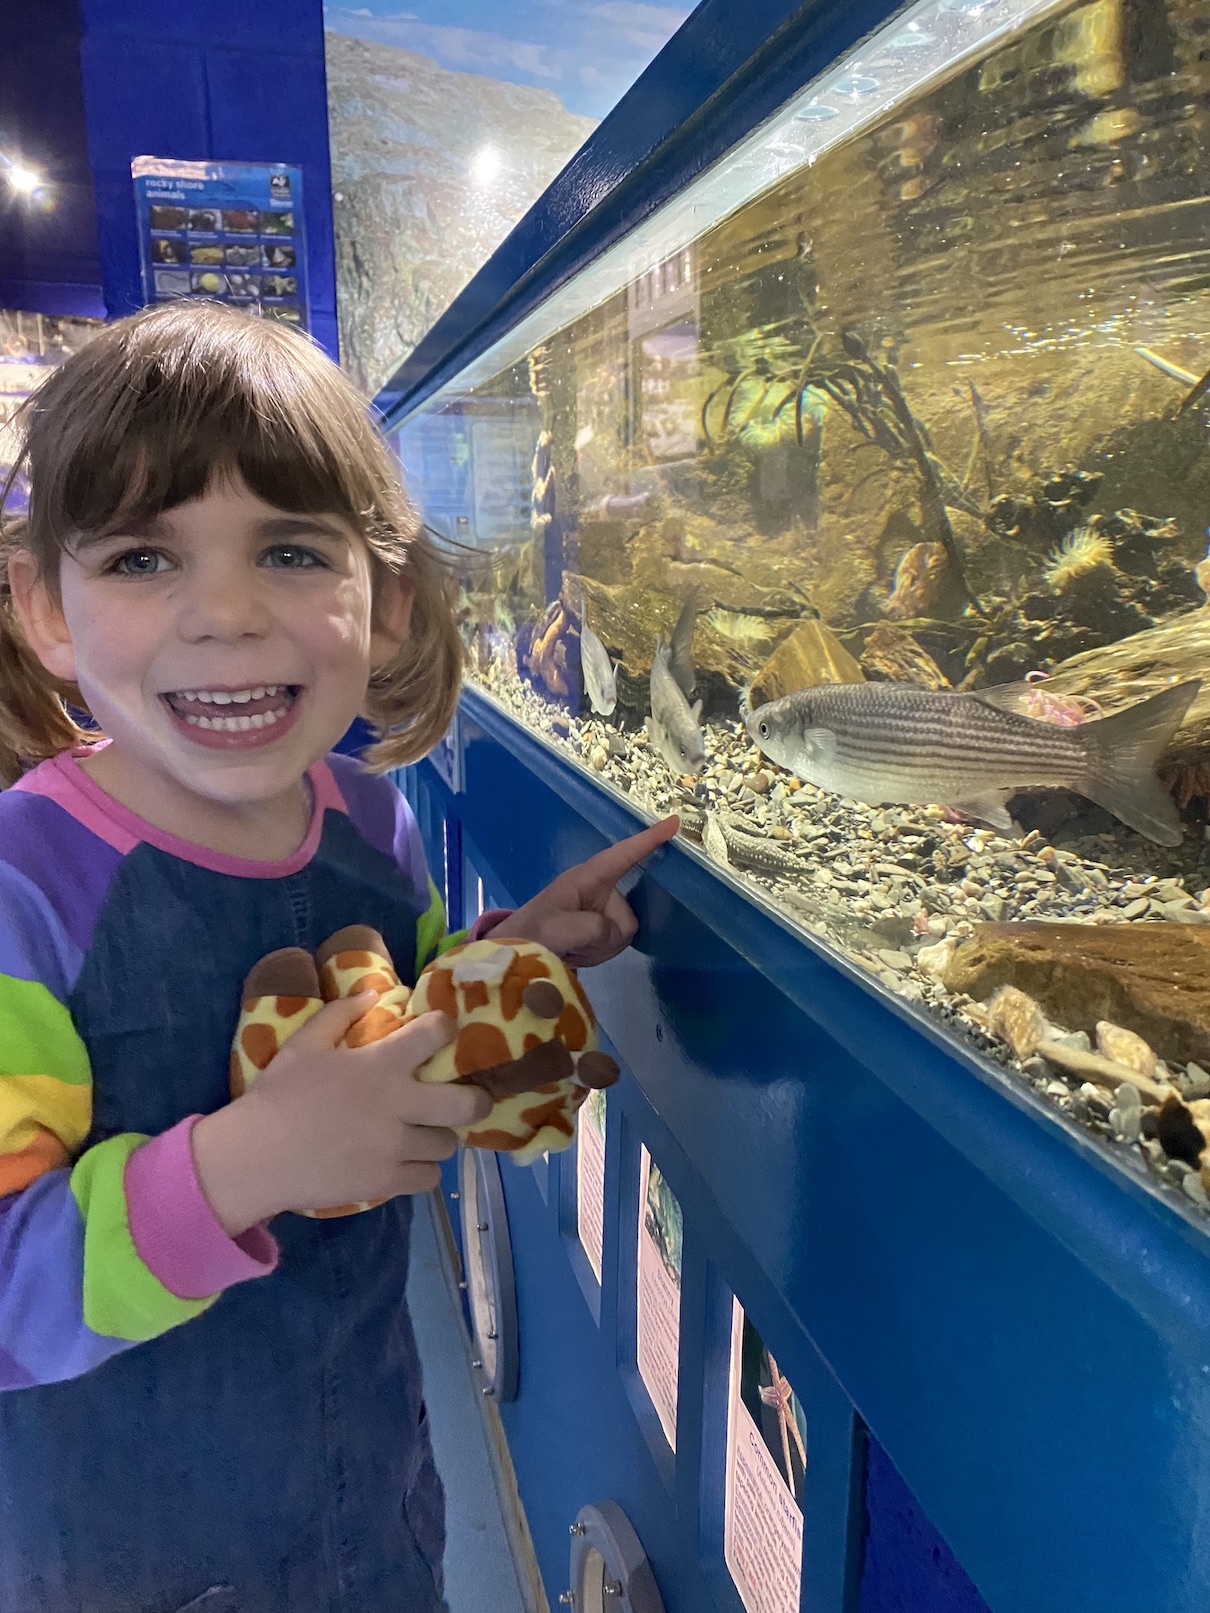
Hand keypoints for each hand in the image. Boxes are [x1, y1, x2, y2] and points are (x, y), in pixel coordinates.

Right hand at [192, 994, 491, 1236]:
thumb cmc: (278, 1096)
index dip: (445, 1029)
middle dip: (476, 1100)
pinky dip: (422, 1171)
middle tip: (467, 1099)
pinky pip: (429, 1179)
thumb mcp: (304, 1044)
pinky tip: (406, 1162)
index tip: (442, 1032)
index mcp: (380, 1065)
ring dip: (439, 1136)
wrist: (255, 1157)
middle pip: (467, 1104)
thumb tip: (372, 993)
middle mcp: (398, 1106)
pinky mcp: (385, 1182)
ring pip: (447, 1144)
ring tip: (424, 1133)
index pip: (435, 1035)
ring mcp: (394, 1148)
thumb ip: (340, 1014)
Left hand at [490, 816, 678, 967]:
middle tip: (577, 945)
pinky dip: (597, 952)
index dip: (649, 839)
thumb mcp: (559, 929)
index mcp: (587, 878)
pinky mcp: (596, 926)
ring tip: (573, 949)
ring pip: (623, 933)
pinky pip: (614, 943)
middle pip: (627, 916)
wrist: (516, 955)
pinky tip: (576, 953)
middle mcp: (598, 889)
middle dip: (607, 937)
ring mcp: (598, 909)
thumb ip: (594, 927)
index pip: (624, 854)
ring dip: (600, 948)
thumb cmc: (532, 933)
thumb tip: (614, 931)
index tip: (675, 821)